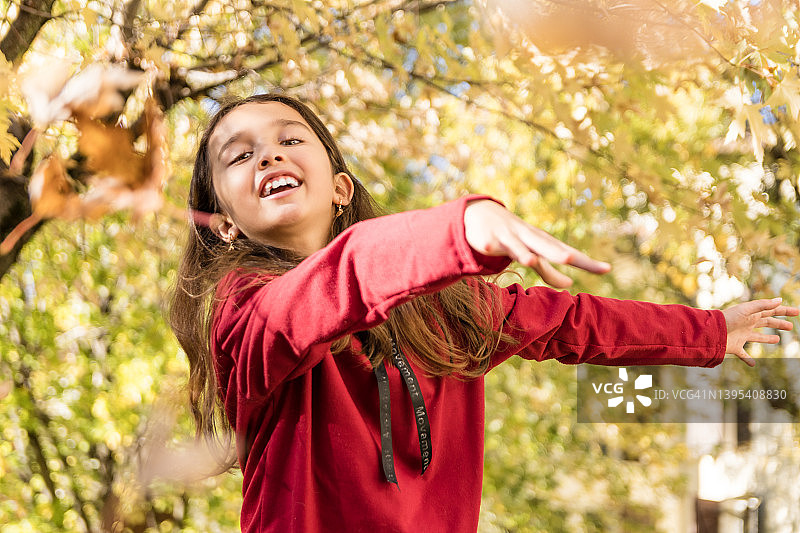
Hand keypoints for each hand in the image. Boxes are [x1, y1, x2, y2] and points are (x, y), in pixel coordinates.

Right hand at [464, 199, 610, 286]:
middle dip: (557, 253)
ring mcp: (508, 237)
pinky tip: (486, 247)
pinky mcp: (488, 239)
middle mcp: (529, 237)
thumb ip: (548, 270)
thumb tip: (569, 284)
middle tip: (571, 259)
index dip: (586, 262)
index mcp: (542, 241)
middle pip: (546, 246)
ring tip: (530, 260)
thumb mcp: (532, 253)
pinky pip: (489, 245)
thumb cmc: (513, 237)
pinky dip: (490, 246)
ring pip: (517, 245)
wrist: (480, 215)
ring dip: (523, 252)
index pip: (568, 252)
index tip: (607, 270)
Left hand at [722, 298, 797, 365]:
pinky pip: (743, 355)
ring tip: (777, 339)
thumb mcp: (747, 310)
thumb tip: (780, 300)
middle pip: (766, 323)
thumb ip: (763, 305)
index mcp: (751, 315)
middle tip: (790, 327)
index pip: (771, 311)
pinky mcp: (735, 347)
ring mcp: (741, 336)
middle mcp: (747, 324)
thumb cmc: (727, 319)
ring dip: (767, 338)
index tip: (797, 312)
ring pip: (757, 337)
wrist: (711, 332)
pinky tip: (753, 364)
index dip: (784, 311)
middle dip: (778, 324)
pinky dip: (748, 360)